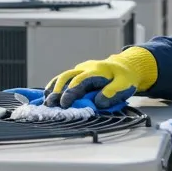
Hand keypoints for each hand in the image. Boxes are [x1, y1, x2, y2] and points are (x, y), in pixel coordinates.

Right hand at [43, 46, 157, 108]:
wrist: (125, 66)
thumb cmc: (125, 77)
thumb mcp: (125, 84)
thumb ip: (113, 92)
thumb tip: (98, 102)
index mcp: (97, 71)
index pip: (81, 81)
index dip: (71, 92)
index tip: (64, 104)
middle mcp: (86, 68)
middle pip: (67, 77)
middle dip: (58, 91)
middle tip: (50, 104)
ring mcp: (80, 70)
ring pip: (63, 77)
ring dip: (53, 88)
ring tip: (46, 101)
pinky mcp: (78, 73)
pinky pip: (63, 78)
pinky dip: (54, 86)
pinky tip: (47, 95)